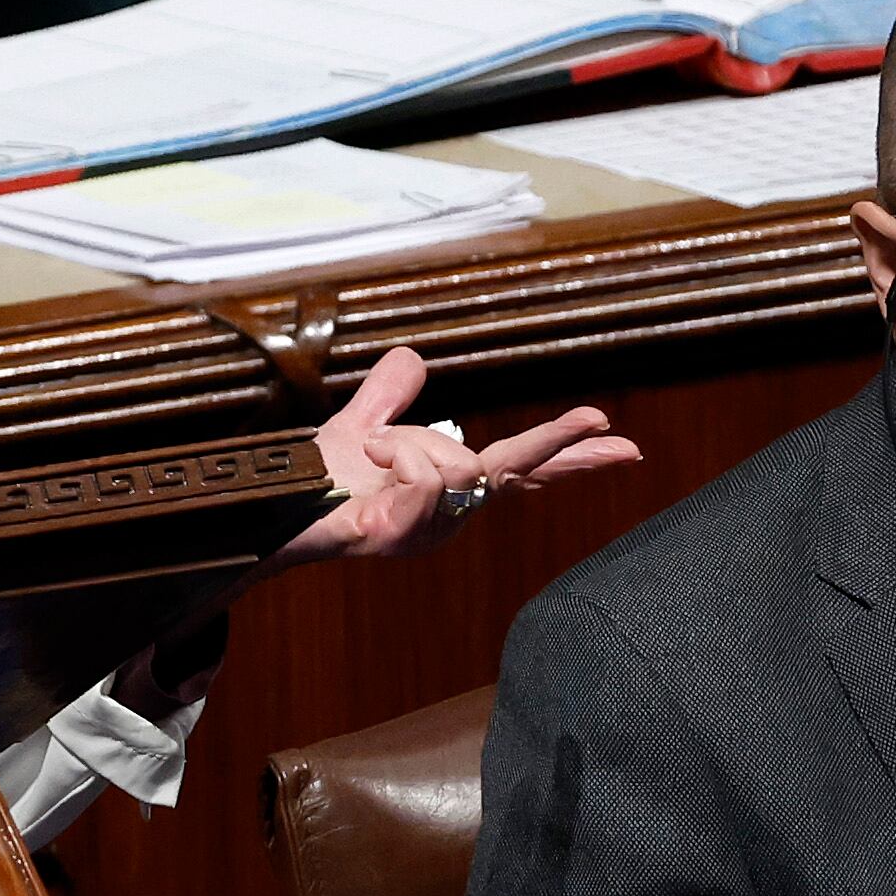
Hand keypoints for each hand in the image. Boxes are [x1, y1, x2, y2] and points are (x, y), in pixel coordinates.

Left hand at [277, 344, 639, 562]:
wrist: (270, 505)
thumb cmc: (316, 480)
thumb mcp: (358, 422)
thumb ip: (388, 394)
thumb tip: (412, 358)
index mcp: (450, 487)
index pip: (524, 471)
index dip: (572, 458)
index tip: (625, 447)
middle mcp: (449, 514)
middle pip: (514, 468)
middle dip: (555, 440)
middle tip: (598, 417)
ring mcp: (427, 531)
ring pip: (457, 465)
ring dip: (409, 440)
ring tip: (371, 448)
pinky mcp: (399, 537)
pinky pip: (426, 478)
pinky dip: (396, 452)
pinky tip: (371, 458)